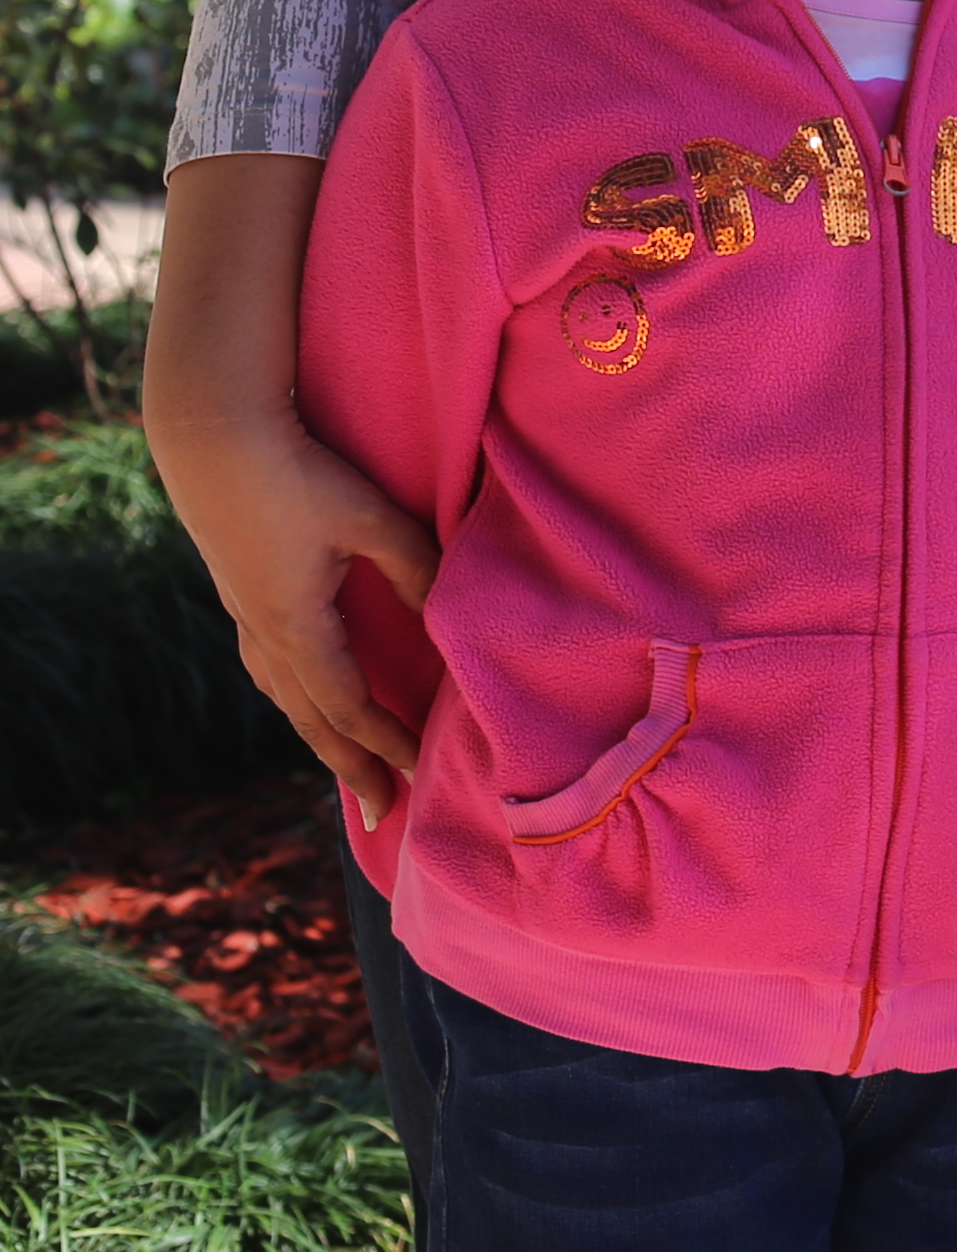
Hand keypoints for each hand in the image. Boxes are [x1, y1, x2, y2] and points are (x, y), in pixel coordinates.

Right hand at [157, 405, 437, 821]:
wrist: (211, 437)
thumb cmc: (296, 472)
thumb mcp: (370, 518)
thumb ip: (416, 566)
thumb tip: (449, 614)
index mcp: (294, 626)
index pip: (348, 705)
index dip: (384, 743)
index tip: (418, 774)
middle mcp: (263, 632)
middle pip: (311, 719)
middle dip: (350, 767)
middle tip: (385, 813)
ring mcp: (245, 615)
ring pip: (286, 695)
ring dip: (320, 734)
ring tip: (349, 765)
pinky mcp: (240, 594)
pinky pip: (271, 666)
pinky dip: (297, 695)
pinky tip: (306, 696)